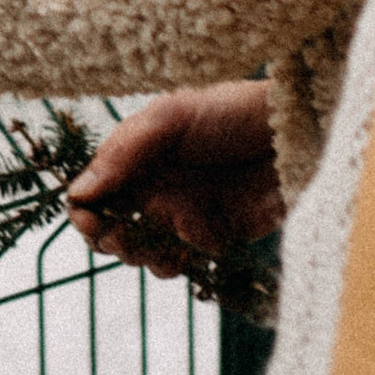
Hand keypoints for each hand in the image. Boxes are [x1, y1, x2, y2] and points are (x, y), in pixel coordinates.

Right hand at [65, 81, 280, 274]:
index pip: (93, 192)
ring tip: (165, 245)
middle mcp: (154, 187)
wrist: (296, 133)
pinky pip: (183, 262)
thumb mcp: (171, 118)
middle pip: (112, 229)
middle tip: (128, 236)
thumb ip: (124, 153)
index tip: (92, 221)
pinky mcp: (214, 237)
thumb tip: (78, 193)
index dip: (86, 212)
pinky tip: (193, 244)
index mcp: (136, 157)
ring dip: (146, 256)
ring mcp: (182, 214)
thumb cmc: (231, 112)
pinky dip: (180, 261)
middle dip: (113, 240)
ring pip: (144, 252)